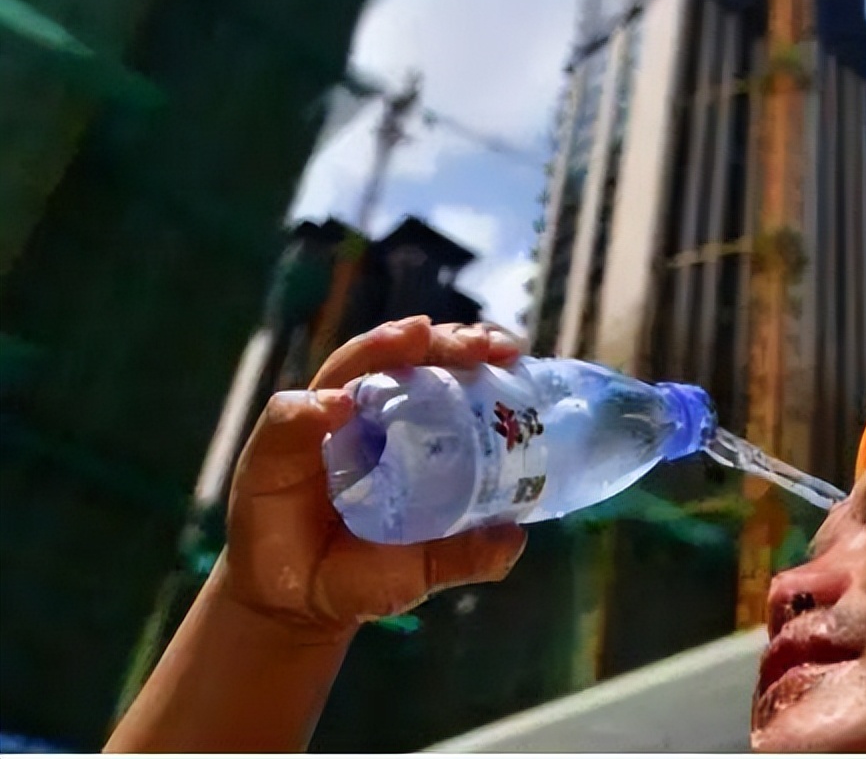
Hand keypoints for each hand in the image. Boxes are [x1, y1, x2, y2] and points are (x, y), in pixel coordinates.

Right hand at [220, 316, 528, 638]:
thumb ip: (466, 555)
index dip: (474, 358)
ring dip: (381, 348)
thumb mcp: (422, 568)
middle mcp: (365, 418)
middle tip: (475, 340)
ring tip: (414, 335)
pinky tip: (334, 406)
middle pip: (402, 361)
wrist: (298, 607)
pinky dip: (309, 408)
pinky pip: (288, 418)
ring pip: (350, 371)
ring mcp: (319, 428)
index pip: (441, 377)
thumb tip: (515, 540)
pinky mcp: (272, 450)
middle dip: (440, 343)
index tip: (510, 349)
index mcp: (406, 433)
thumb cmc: (364, 572)